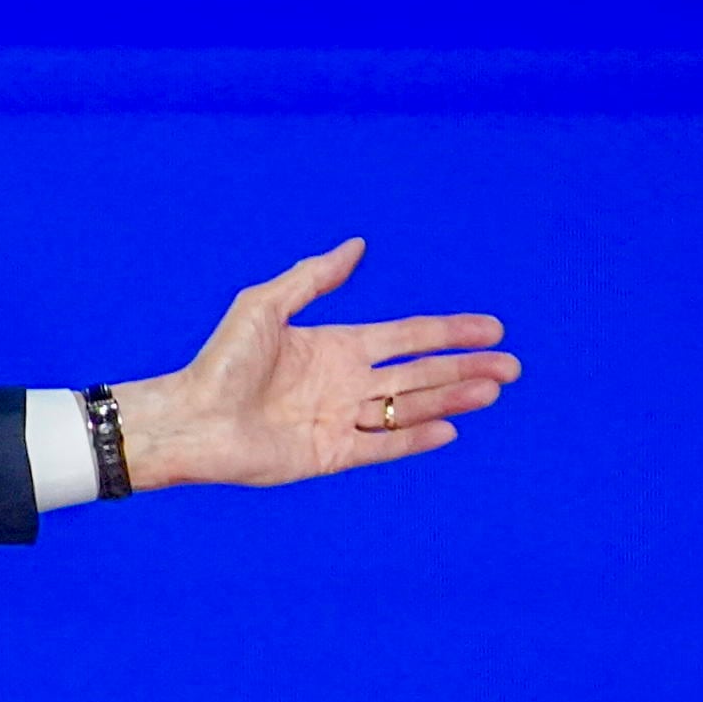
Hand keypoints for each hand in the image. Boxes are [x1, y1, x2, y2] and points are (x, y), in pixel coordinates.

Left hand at [110, 241, 514, 489]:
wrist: (190, 417)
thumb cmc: (219, 361)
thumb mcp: (264, 305)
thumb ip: (313, 277)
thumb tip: (356, 245)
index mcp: (335, 347)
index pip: (406, 337)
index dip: (449, 332)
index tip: (492, 327)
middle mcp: (344, 384)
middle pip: (419, 374)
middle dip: (465, 368)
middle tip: (512, 366)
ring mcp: (341, 421)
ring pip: (408, 408)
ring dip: (450, 399)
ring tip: (492, 390)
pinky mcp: (331, 455)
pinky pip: (382, 446)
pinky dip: (414, 438)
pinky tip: (449, 428)